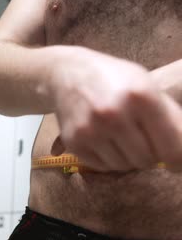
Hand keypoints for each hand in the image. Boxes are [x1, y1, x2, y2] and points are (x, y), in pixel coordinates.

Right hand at [50, 47, 181, 172]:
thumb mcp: (148, 86)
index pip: (172, 149)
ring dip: (127, 157)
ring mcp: (91, 129)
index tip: (175, 164)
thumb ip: (171, 119)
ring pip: (124, 167)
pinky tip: (103, 138)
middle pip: (147, 161)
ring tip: (120, 134)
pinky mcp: (75, 141)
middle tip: (139, 136)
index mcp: (141, 96)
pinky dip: (108, 158)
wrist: (68, 72)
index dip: (177, 161)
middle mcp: (115, 114)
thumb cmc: (116, 80)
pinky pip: (103, 167)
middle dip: (148, 153)